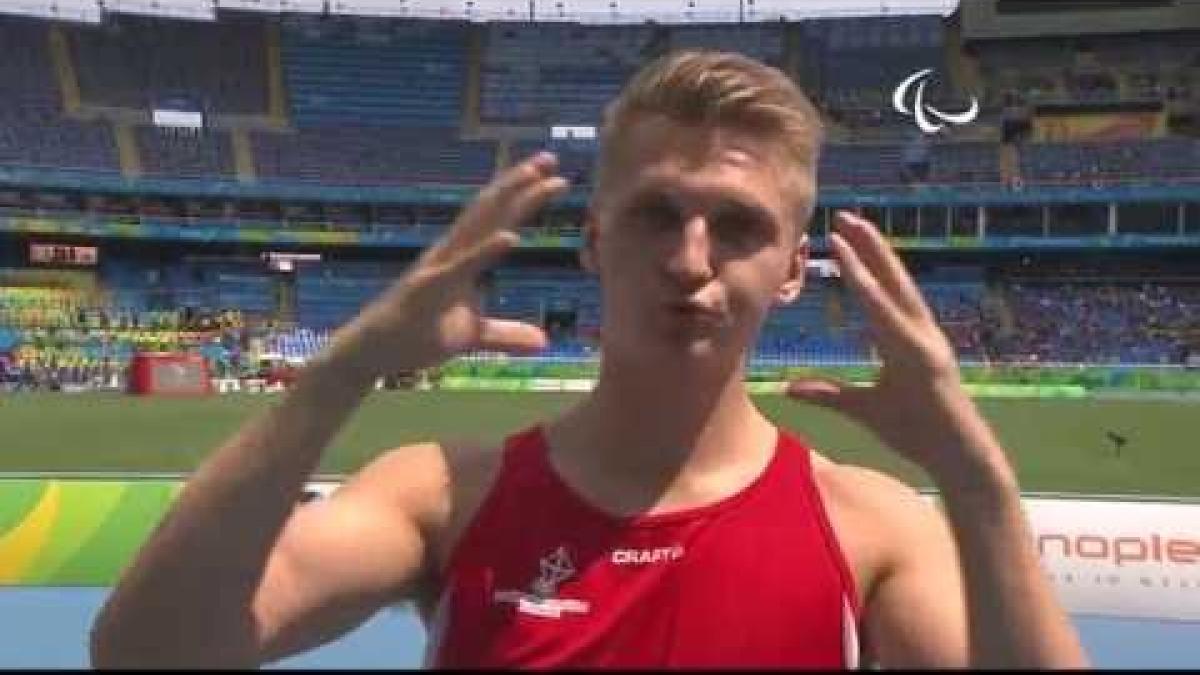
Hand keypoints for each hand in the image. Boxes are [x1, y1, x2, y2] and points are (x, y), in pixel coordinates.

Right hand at [324, 152, 569, 378]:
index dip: (521, 194)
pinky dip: (486, 251)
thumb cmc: (418, 337)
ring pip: (477, 225)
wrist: (370, 352)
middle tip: (549, 158)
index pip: (495, 219)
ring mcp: (439, 266)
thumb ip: (506, 334)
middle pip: (489, 210)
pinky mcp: (428, 289)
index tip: (551, 172)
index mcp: (461, 257)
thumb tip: (542, 341)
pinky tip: (511, 237)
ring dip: (507, 199)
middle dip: (518, 182)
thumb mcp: (472, 336)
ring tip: (534, 177)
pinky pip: (462, 267)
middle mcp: (450, 252)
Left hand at [785, 211, 1006, 482]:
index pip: (882, 292)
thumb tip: (790, 388)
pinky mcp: (925, 360)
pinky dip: (877, 298)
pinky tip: (859, 278)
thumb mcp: (862, 410)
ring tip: (853, 230)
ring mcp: (925, 344)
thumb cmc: (916, 433)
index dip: (864, 263)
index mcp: (907, 340)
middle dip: (871, 246)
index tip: (843, 236)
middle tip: (846, 215)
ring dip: (874, 259)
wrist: (957, 459)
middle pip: (892, 281)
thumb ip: (829, 395)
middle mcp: (919, 334)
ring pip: (895, 293)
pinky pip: (894, 323)